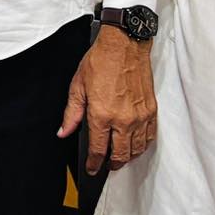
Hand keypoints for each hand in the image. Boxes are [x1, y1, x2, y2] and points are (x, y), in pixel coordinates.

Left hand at [58, 25, 156, 172]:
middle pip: (121, 154)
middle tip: (107, 165)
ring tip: (120, 157)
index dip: (94, 163)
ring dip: (128, 156)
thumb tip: (63, 131)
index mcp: (102, 115)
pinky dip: (142, 144)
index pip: (99, 149)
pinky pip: (149, 136)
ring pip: (137, 149)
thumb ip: (71, 114)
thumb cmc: (100, 61)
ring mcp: (140, 116)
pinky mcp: (151, 110)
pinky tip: (135, 144)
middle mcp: (123, 119)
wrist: (124, 46)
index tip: (92, 168)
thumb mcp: (77, 87)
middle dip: (113, 164)